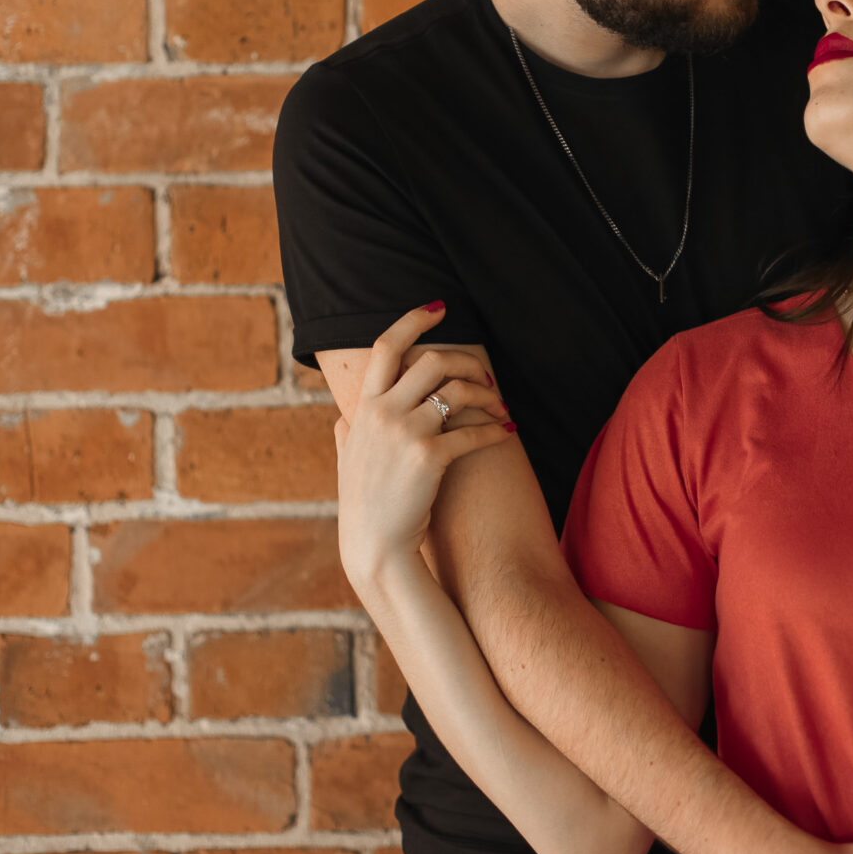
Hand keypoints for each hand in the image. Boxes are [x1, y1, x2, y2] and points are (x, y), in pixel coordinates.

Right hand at [332, 302, 513, 588]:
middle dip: (467, 360)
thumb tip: (344, 419)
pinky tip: (508, 432)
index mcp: (364, 407)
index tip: (439, 307)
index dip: (413, 319)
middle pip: (432, 359)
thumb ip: (347, 434)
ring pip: (458, 391)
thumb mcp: (346, 462)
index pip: (387, 346)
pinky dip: (496, 429)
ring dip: (488, 394)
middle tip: (485, 373)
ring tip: (501, 406)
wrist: (374, 546)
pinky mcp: (429, 457)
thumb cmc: (364, 505)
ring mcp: (405, 433)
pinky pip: (472, 431)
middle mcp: (382, 413)